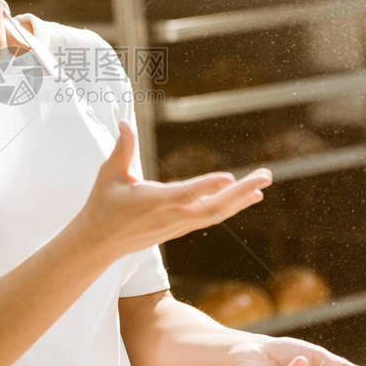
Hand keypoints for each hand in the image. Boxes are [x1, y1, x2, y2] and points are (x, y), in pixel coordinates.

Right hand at [76, 120, 271, 261]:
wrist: (98, 243)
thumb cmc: (102, 205)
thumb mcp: (108, 174)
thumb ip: (121, 148)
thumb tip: (124, 122)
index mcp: (153, 202)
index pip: (184, 194)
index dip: (206, 186)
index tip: (228, 176)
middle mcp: (171, 216)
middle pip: (213, 207)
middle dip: (241, 191)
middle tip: (266, 176)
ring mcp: (178, 225)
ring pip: (216, 214)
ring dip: (241, 198)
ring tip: (262, 184)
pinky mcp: (180, 228)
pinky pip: (211, 217)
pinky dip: (231, 206)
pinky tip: (247, 197)